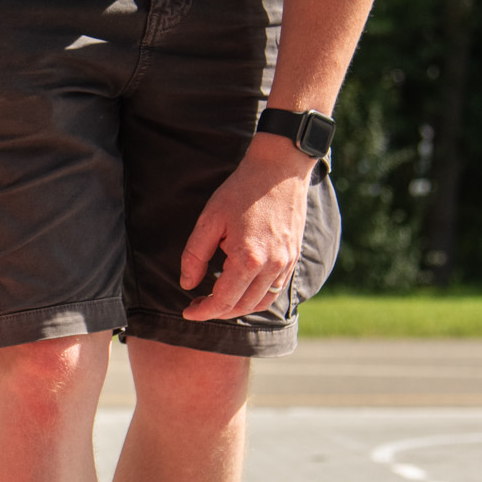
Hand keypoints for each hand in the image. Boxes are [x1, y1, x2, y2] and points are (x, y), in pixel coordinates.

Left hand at [179, 135, 311, 322]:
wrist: (279, 168)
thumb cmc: (241, 191)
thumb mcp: (209, 220)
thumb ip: (195, 255)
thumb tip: (187, 284)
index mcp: (249, 259)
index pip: (223, 301)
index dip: (203, 312)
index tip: (187, 311)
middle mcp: (272, 267)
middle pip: (242, 307)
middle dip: (217, 312)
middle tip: (198, 305)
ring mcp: (286, 263)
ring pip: (262, 303)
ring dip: (238, 308)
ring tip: (218, 300)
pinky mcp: (294, 257)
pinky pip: (276, 290)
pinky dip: (257, 297)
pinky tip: (241, 289)